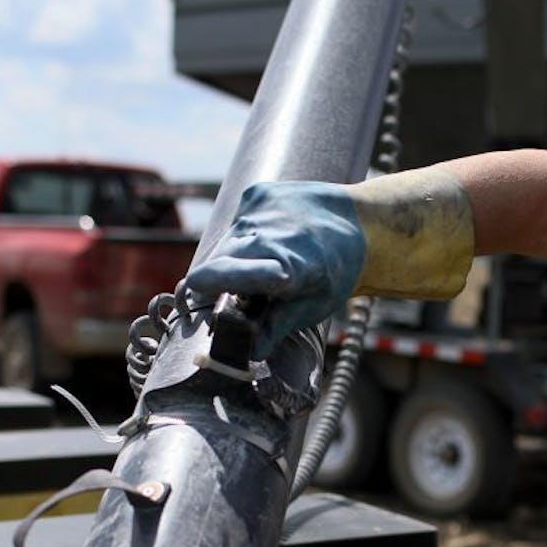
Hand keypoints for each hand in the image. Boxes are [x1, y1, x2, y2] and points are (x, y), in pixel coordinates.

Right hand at [184, 182, 366, 356]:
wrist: (356, 222)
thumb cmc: (336, 270)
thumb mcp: (314, 306)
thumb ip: (277, 326)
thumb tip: (251, 351)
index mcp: (286, 267)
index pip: (228, 274)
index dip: (206, 286)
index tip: (190, 297)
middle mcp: (268, 234)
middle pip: (218, 262)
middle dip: (217, 282)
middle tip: (234, 296)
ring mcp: (260, 210)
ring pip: (226, 243)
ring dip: (233, 260)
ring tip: (262, 266)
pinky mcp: (256, 195)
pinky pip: (237, 224)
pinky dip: (246, 238)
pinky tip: (271, 239)